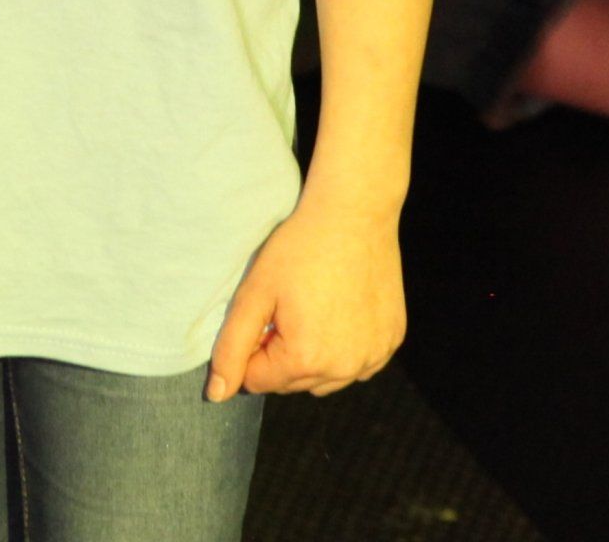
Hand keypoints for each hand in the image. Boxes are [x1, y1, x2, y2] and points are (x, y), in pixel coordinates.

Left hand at [206, 198, 405, 400]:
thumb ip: (231, 348)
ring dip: (313, 357)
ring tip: (313, 308)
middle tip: (287, 306)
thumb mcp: (255, 292)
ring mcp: (374, 357)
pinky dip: (345, 349)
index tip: (264, 312)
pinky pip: (358, 364)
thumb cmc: (300, 248)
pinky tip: (341, 311)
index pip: (259, 381)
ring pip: (327, 378)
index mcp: (306, 360)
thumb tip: (217, 395)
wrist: (354, 213)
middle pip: (293, 383)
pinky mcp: (392, 341)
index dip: (252, 346)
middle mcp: (345, 369)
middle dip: (281, 353)